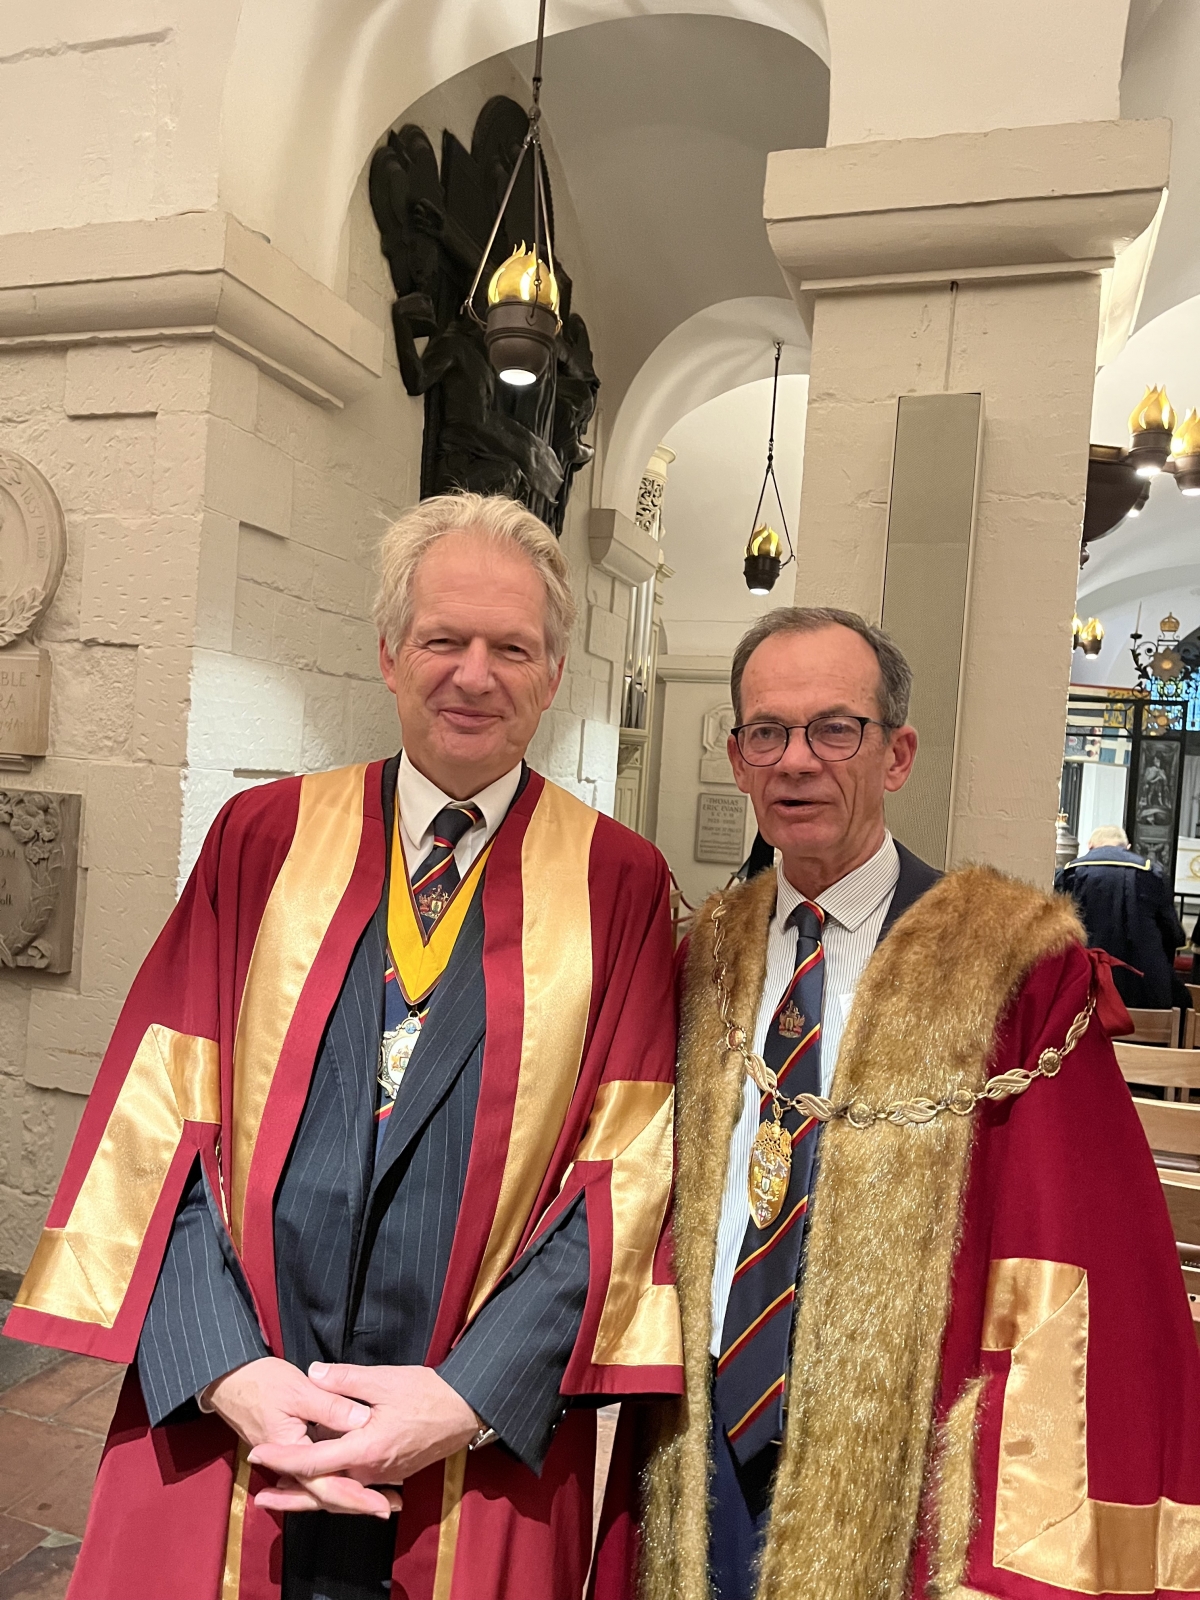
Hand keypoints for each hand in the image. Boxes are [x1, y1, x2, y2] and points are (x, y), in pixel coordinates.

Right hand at [204, 1357, 396, 1519]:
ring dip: (350, 1493)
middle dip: (359, 1501)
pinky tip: (354, 1480)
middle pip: (326, 1492)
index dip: (356, 1496)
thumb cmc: (261, 1382)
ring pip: (321, 1485)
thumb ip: (331, 1407)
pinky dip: (335, 1478)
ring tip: (381, 1498)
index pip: (327, 1485)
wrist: (229, 1380)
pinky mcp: (292, 1451)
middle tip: (390, 1506)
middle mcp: (289, 1466)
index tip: (382, 1504)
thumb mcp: (299, 1390)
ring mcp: (290, 1460)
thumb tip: (362, 1421)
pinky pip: (315, 1473)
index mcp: (292, 1452)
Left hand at [248, 1364, 478, 1517]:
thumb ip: (345, 1379)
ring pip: (339, 1493)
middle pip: (322, 1490)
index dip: (282, 1460)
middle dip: (290, 1496)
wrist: (465, 1411)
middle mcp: (371, 1471)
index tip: (257, 1455)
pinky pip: (355, 1488)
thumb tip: (312, 1373)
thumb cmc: (427, 1393)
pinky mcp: (392, 1474)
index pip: (314, 1462)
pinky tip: (325, 1481)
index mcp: (365, 1449)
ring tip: (284, 1494)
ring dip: (310, 1494)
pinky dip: (334, 1488)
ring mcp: (383, 1476)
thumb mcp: (385, 1380)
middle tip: (262, 1499)